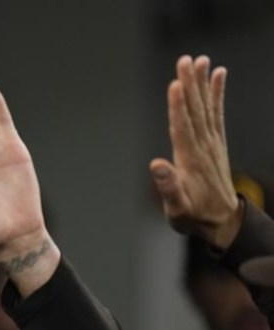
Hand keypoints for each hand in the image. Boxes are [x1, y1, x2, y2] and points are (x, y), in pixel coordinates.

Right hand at [149, 54, 241, 248]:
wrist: (221, 220)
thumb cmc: (194, 215)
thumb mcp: (177, 208)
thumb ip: (168, 186)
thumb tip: (156, 165)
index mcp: (190, 160)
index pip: (183, 127)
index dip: (178, 105)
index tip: (176, 83)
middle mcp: (203, 146)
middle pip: (195, 110)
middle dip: (190, 85)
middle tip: (186, 60)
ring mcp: (212, 143)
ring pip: (206, 107)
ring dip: (203, 83)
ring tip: (201, 60)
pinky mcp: (216, 142)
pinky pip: (217, 113)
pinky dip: (217, 94)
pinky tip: (218, 76)